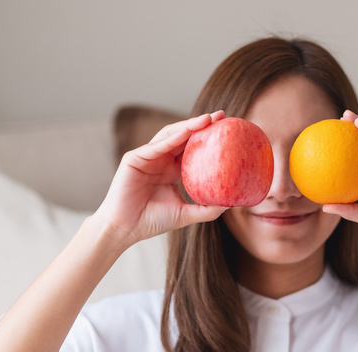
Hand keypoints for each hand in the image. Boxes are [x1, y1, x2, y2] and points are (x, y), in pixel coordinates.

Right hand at [93, 111, 227, 247]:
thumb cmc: (152, 222)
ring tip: (207, 119)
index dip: (209, 138)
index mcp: (172, 170)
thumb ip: (207, 209)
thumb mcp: (186, 214)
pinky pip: (156, 146)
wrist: (125, 230)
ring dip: (188, 125)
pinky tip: (187, 131)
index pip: (193, 149)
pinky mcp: (134, 158)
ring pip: (170, 135)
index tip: (229, 131)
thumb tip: (232, 203)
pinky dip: (172, 138)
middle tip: (222, 115)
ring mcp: (147, 157)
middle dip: (202, 124)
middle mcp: (160, 160)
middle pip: (184, 136)